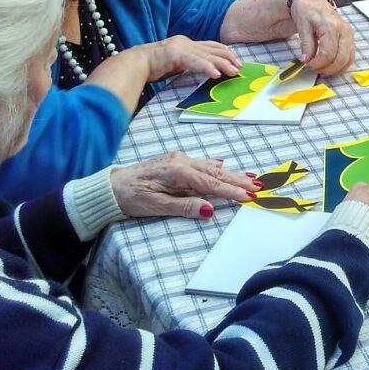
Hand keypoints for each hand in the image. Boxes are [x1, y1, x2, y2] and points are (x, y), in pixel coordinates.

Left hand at [110, 153, 257, 219]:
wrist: (109, 186)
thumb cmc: (131, 198)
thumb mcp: (156, 206)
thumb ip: (184, 207)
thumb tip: (209, 209)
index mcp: (178, 173)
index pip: (211, 184)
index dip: (232, 191)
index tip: (250, 196)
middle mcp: (182, 162)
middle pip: (216, 173)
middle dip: (238, 181)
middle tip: (259, 186)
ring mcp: (178, 160)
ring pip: (210, 168)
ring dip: (231, 174)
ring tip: (249, 178)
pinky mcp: (174, 162)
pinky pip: (201, 165)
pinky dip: (215, 168)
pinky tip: (222, 167)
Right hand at [130, 36, 241, 80]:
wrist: (135, 64)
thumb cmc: (153, 66)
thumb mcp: (175, 63)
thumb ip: (188, 63)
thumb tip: (203, 70)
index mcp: (186, 43)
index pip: (210, 45)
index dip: (225, 51)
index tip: (236, 59)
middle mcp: (186, 42)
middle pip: (212, 49)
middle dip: (228, 58)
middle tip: (240, 66)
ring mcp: (181, 47)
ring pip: (207, 55)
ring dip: (223, 64)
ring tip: (234, 71)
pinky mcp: (175, 54)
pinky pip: (196, 62)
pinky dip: (208, 68)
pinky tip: (217, 74)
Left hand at [290, 0, 354, 76]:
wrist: (313, 2)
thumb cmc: (307, 12)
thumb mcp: (302, 26)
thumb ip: (306, 44)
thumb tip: (306, 60)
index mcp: (331, 26)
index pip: (329, 53)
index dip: (319, 63)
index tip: (308, 64)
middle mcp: (344, 30)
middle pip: (341, 58)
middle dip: (328, 69)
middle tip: (316, 70)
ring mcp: (349, 34)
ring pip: (348, 59)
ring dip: (336, 69)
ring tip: (323, 70)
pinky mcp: (350, 38)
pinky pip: (350, 56)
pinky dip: (342, 64)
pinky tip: (331, 66)